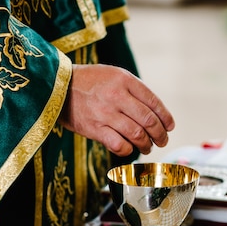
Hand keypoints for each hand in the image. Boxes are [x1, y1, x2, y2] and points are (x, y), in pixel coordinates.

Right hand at [58, 64, 174, 155]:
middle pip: (149, 121)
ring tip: (147, 147)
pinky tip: (129, 149)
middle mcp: (117, 95)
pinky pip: (119, 145)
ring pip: (137, 135)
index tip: (170, 127)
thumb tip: (157, 114)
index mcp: (125, 80)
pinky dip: (128, 150)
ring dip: (146, 145)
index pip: (154, 102)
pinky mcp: (94, 128)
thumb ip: (134, 91)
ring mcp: (105, 113)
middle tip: (162, 141)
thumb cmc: (90, 82)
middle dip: (160, 135)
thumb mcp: (114, 75)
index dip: (166, 118)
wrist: (56, 86)